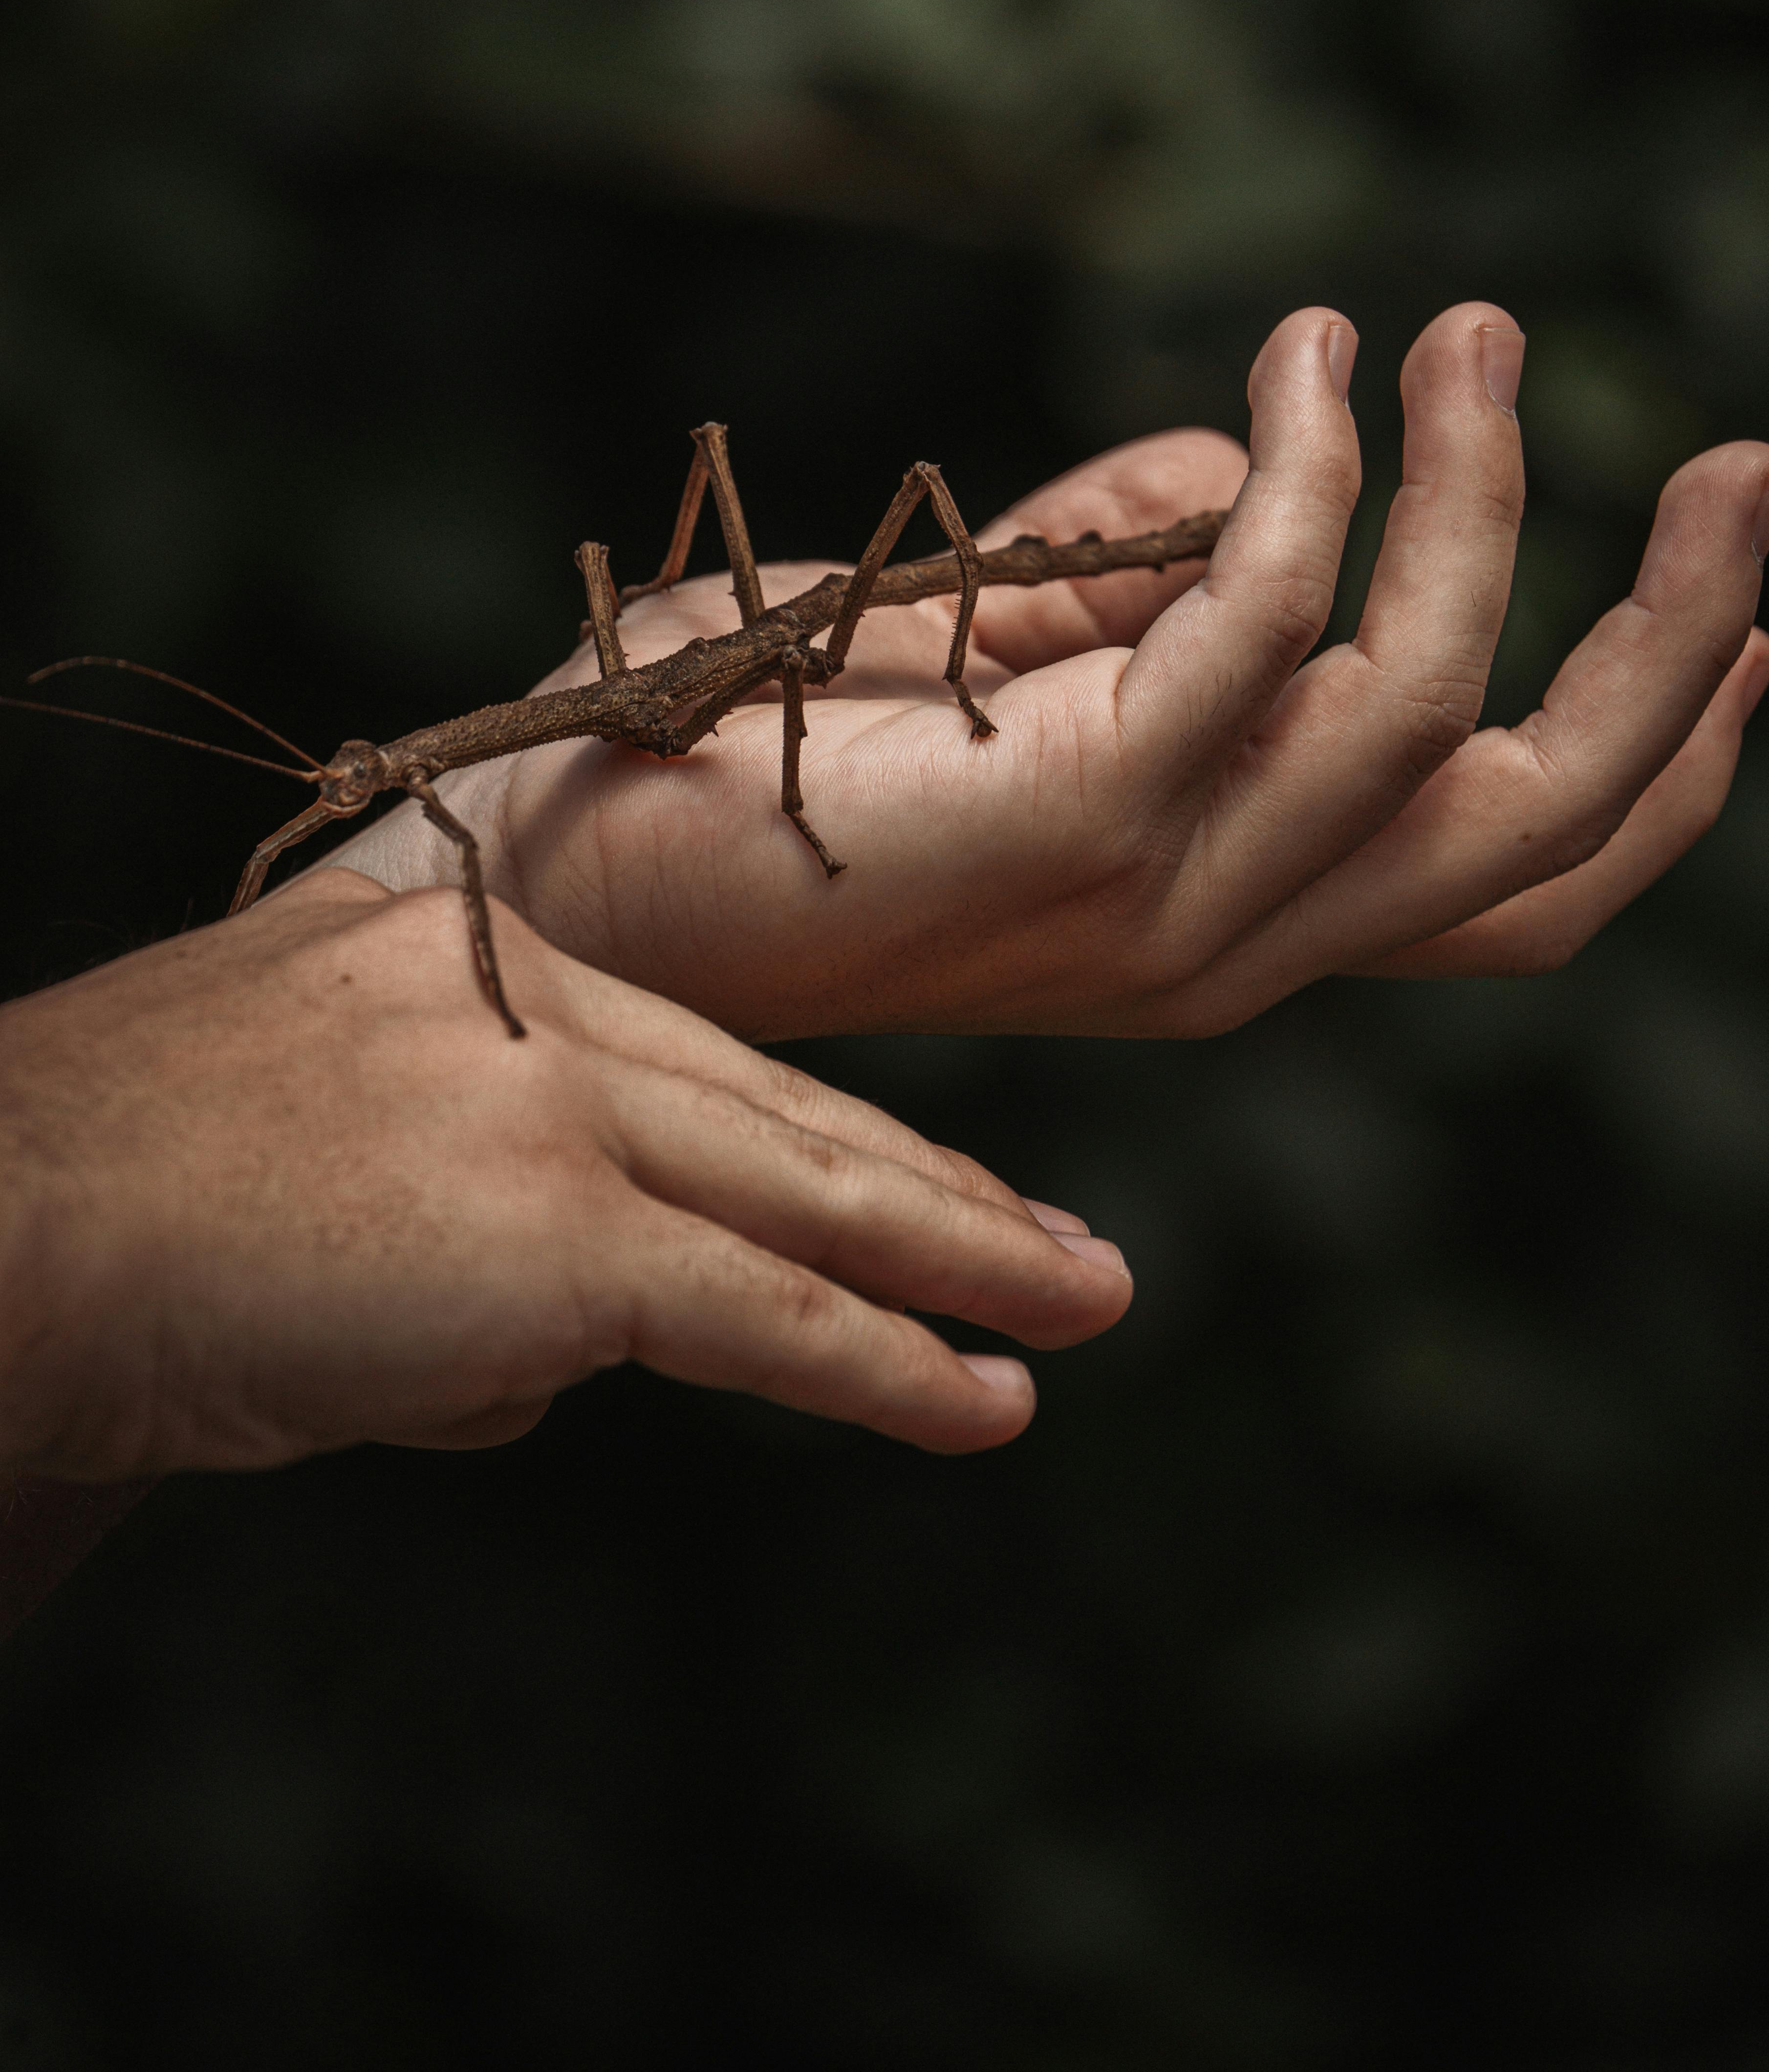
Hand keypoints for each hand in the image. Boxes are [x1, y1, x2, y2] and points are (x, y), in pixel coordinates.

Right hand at [0, 873, 1129, 1478]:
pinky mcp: (554, 1234)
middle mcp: (537, 1001)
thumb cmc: (130, 1199)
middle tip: (1067, 1247)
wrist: (11, 1218)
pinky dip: (882, 1363)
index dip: (829, 1130)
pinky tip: (976, 1402)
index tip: (922, 1179)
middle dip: (939, 1188)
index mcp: (483, 951)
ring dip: (960, 1266)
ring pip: (806, 1193)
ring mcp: (552, 1107)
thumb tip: (554, 1349)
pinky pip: (762, 1310)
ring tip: (1076, 1312)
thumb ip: (465, 1191)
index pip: (704, 1055)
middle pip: (787, 1107)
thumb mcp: (317, 1136)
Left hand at [331, 302, 1768, 1039]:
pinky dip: (1318, 472)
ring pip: (1440, 703)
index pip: (1514, 880)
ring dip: (1483, 493)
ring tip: (1466, 335)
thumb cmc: (754, 763)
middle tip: (1752, 463)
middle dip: (1681, 644)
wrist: (561, 875)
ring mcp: (1166, 895)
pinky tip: (1305, 360)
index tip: (1745, 612)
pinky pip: (1272, 617)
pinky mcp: (1083, 810)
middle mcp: (1234, 940)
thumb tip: (1266, 459)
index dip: (1661, 758)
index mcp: (1238, 921)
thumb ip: (1136, 584)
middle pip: (1546, 822)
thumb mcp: (998, 664)